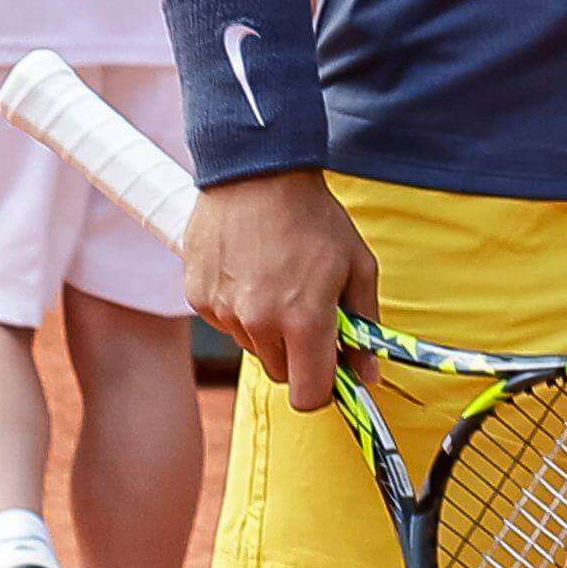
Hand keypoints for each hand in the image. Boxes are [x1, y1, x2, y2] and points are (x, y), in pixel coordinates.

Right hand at [180, 169, 379, 413]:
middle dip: (297, 353)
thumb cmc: (314, 217)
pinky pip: (226, 322)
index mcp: (304, 320)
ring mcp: (224, 312)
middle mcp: (259, 323)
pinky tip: (250, 270)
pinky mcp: (199, 298)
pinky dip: (239, 308)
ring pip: (252, 347)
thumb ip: (366, 326)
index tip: (330, 369)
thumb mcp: (357, 266)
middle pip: (280, 373)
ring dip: (267, 328)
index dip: (323, 389)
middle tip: (306, 311)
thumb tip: (367, 375)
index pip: (309, 396)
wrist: (256, 171)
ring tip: (277, 280)